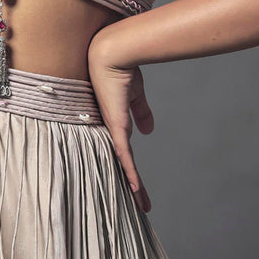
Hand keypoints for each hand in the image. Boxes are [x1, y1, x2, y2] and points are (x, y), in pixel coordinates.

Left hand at [87, 31, 154, 212]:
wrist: (112, 52)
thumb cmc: (121, 69)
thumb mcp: (135, 94)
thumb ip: (141, 112)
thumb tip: (148, 132)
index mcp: (114, 124)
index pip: (123, 153)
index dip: (130, 170)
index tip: (135, 187)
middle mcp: (110, 129)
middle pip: (121, 164)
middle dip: (131, 185)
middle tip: (139, 205)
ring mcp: (111, 129)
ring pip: (121, 164)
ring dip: (132, 186)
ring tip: (140, 205)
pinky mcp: (115, 125)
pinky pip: (122, 154)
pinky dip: (129, 172)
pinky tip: (134, 188)